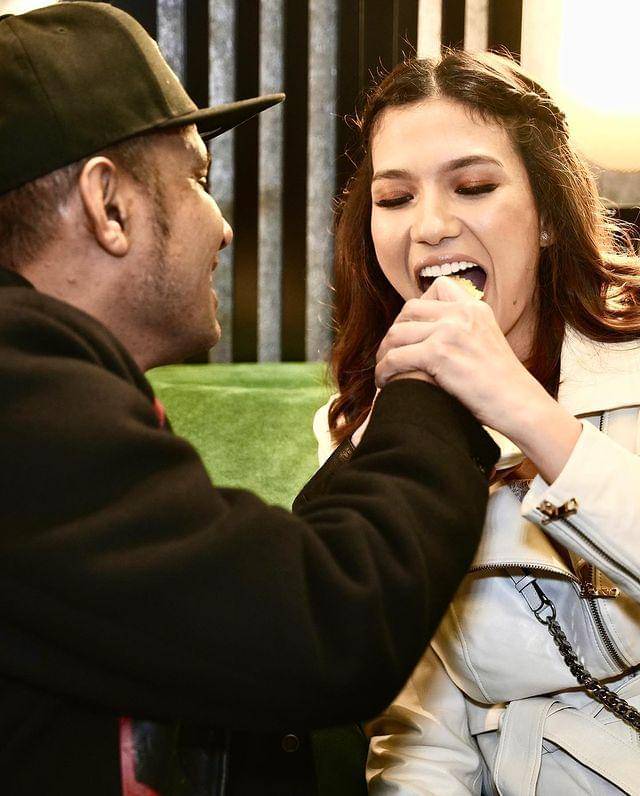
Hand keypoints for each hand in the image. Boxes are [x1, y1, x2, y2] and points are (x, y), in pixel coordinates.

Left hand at [375, 276, 548, 437]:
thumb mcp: (486, 345)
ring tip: (384, 372)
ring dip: (384, 354)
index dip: (417, 309)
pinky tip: (384, 383)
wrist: (520, 405)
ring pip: (396, 334)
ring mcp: (450, 331)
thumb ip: (464, 334)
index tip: (411, 333)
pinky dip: (384, 371)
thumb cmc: (502, 387)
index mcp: (475, 308)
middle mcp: (462, 313)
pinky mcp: (439, 353)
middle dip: (395, 332)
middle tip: (390, 355)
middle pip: (409, 309)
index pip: (437, 288)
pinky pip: (395, 357)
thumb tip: (435, 342)